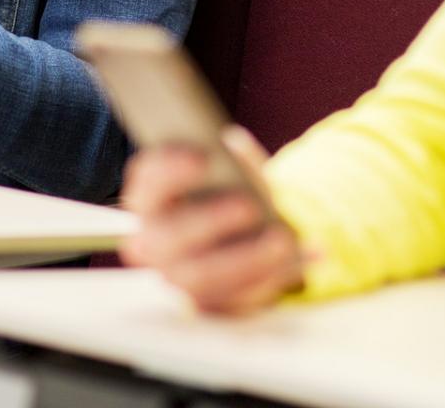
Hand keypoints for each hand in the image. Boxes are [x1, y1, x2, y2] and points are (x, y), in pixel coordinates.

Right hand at [120, 125, 304, 312]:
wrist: (241, 235)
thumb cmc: (227, 191)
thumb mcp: (227, 168)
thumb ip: (228, 158)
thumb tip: (234, 144)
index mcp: (151, 197)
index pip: (148, 181)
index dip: (170, 169)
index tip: (202, 157)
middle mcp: (153, 239)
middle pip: (170, 235)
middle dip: (210, 221)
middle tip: (248, 206)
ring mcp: (177, 275)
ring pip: (201, 276)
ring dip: (245, 258)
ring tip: (282, 240)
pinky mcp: (206, 301)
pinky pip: (232, 298)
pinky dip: (268, 278)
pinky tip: (296, 259)